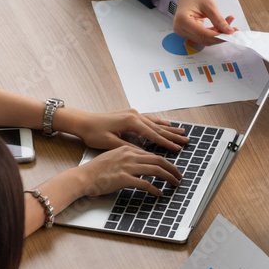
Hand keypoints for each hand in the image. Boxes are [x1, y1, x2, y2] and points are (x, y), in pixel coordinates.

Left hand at [64, 108, 188, 152]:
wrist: (82, 122)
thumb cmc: (94, 133)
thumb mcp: (112, 144)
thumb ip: (130, 148)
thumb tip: (146, 155)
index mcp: (131, 122)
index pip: (153, 135)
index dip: (166, 143)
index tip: (177, 149)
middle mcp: (134, 115)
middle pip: (158, 127)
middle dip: (173, 135)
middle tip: (186, 140)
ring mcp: (133, 114)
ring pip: (155, 123)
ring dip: (169, 129)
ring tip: (181, 132)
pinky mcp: (129, 115)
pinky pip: (149, 120)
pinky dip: (159, 123)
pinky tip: (166, 124)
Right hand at [76, 144, 182, 196]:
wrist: (82, 177)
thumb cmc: (96, 170)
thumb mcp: (113, 157)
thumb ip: (128, 159)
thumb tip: (142, 165)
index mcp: (127, 149)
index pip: (152, 154)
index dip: (165, 162)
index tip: (172, 168)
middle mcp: (129, 155)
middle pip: (158, 160)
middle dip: (172, 168)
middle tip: (179, 176)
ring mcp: (127, 166)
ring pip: (155, 170)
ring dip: (168, 177)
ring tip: (174, 183)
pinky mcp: (124, 179)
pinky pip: (145, 184)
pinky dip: (154, 189)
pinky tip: (158, 193)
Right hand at [175, 0, 236, 45]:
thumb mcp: (210, 5)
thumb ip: (219, 21)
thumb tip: (229, 32)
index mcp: (183, 21)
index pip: (203, 35)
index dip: (218, 37)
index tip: (231, 34)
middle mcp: (180, 28)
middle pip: (204, 39)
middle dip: (220, 36)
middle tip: (233, 30)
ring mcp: (183, 31)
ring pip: (205, 39)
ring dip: (218, 35)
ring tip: (230, 25)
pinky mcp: (189, 31)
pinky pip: (203, 36)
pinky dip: (213, 32)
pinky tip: (222, 27)